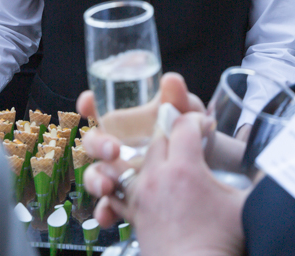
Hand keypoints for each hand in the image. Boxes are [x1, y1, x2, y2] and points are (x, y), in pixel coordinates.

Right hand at [80, 73, 206, 223]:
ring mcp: (117, 173)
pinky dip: (105, 211)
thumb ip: (177, 98)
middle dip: (97, 146)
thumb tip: (171, 80)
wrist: (207, 167)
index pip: (97, 111)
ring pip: (94, 175)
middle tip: (114, 151)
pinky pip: (108, 206)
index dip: (87, 106)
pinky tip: (109, 215)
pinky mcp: (124, 198)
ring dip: (95, 180)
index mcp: (124, 122)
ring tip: (108, 188)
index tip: (87, 102)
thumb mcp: (186, 112)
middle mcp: (115, 146)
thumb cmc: (190, 131)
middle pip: (92, 143)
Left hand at [88, 113, 245, 255]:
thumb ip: (259, 180)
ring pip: (138, 160)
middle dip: (173, 134)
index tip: (206, 127)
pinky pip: (120, 189)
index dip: (197, 120)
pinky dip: (127, 183)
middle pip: (158, 138)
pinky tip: (142, 184)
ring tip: (167, 163)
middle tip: (188, 140)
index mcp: (184, 169)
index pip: (184, 124)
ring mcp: (141, 196)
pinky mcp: (133, 214)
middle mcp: (157, 177)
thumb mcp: (245, 205)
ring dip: (152, 158)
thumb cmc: (220, 244)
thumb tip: (278, 166)